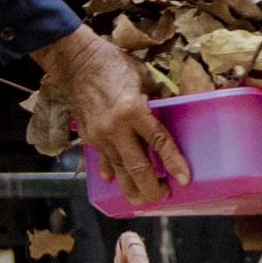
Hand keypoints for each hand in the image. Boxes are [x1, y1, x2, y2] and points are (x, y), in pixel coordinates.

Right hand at [33, 25, 188, 202]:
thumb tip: (172, 111)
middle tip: (164, 195)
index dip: (173, 162)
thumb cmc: (114, 65)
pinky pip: (103, 161)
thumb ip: (158, 99)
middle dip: (152, 187)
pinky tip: (117, 182)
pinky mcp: (88, 138)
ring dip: (132, 189)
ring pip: (118, 172)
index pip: (159, 142)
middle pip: (137, 167)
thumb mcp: (144, 77)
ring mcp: (100, 136)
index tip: (184, 179)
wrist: (77, 63)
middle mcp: (116, 128)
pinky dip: (112, 173)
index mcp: (133, 110)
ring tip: (143, 199)